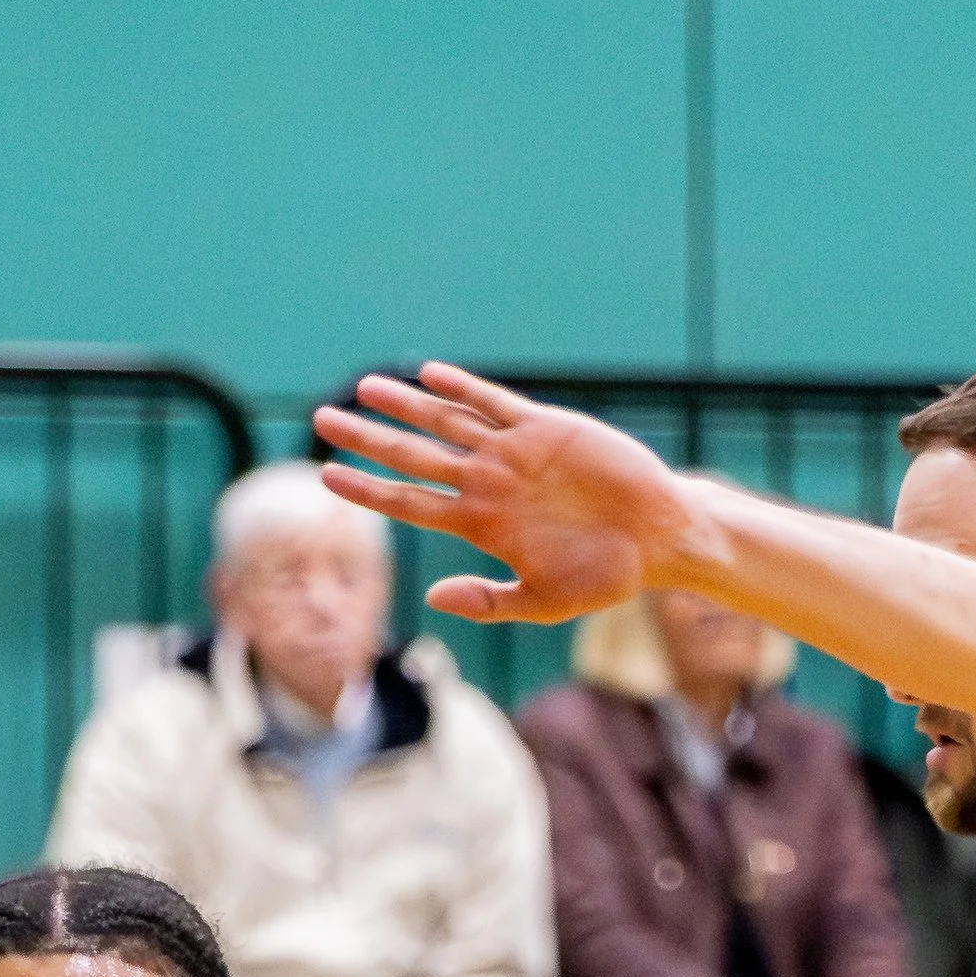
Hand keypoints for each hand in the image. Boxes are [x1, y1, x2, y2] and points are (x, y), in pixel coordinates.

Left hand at [315, 364, 698, 627]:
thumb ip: (486, 600)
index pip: (408, 502)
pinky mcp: (546, 428)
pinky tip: (429, 374)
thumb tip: (432, 599)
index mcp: (479, 526)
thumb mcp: (541, 602)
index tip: (326, 477)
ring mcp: (513, 453)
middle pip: (413, 455)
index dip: (366, 489)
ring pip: (446, 421)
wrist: (655, 539)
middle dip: (366, 437)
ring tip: (363, 387)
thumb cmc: (602, 578)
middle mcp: (487, 484)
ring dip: (404, 403)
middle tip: (320, 420)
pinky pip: (495, 402)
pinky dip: (463, 388)